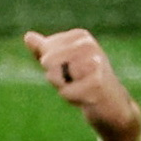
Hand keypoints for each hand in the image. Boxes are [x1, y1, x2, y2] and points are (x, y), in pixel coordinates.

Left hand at [24, 28, 140, 140]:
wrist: (112, 104)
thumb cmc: (85, 81)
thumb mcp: (63, 63)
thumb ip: (44, 50)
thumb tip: (28, 36)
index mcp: (80, 36)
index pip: (45, 51)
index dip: (51, 67)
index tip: (70, 69)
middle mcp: (89, 44)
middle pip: (47, 61)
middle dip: (55, 77)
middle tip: (76, 80)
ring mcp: (95, 62)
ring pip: (54, 76)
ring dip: (64, 88)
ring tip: (81, 87)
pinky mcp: (97, 82)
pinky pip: (66, 92)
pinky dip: (72, 99)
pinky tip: (87, 97)